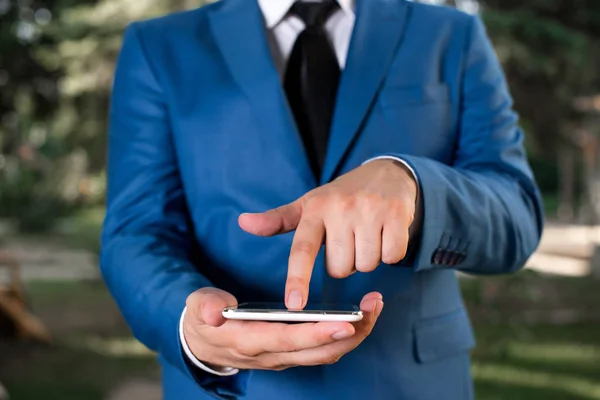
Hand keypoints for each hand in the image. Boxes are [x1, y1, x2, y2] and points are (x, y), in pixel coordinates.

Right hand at [183, 288, 383, 370]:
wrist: (204, 343)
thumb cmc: (203, 321)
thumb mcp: (196, 308)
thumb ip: (205, 306)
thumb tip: (216, 311)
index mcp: (248, 342)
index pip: (286, 340)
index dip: (315, 335)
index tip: (343, 324)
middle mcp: (271, 355)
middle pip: (316, 351)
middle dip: (350, 333)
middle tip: (373, 307)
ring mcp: (283, 356)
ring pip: (325, 353)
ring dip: (354, 334)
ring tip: (374, 308)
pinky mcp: (291, 352)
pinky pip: (323, 350)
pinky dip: (346, 336)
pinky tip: (360, 316)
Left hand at [239, 159, 416, 308]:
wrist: (385, 173)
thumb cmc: (340, 196)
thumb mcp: (307, 204)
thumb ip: (277, 220)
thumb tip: (243, 223)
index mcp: (314, 209)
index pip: (303, 249)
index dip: (298, 279)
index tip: (295, 305)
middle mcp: (341, 208)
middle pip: (339, 269)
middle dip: (345, 262)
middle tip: (348, 238)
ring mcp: (370, 210)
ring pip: (365, 265)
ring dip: (367, 258)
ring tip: (366, 234)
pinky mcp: (396, 214)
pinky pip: (391, 256)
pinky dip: (390, 251)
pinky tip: (386, 233)